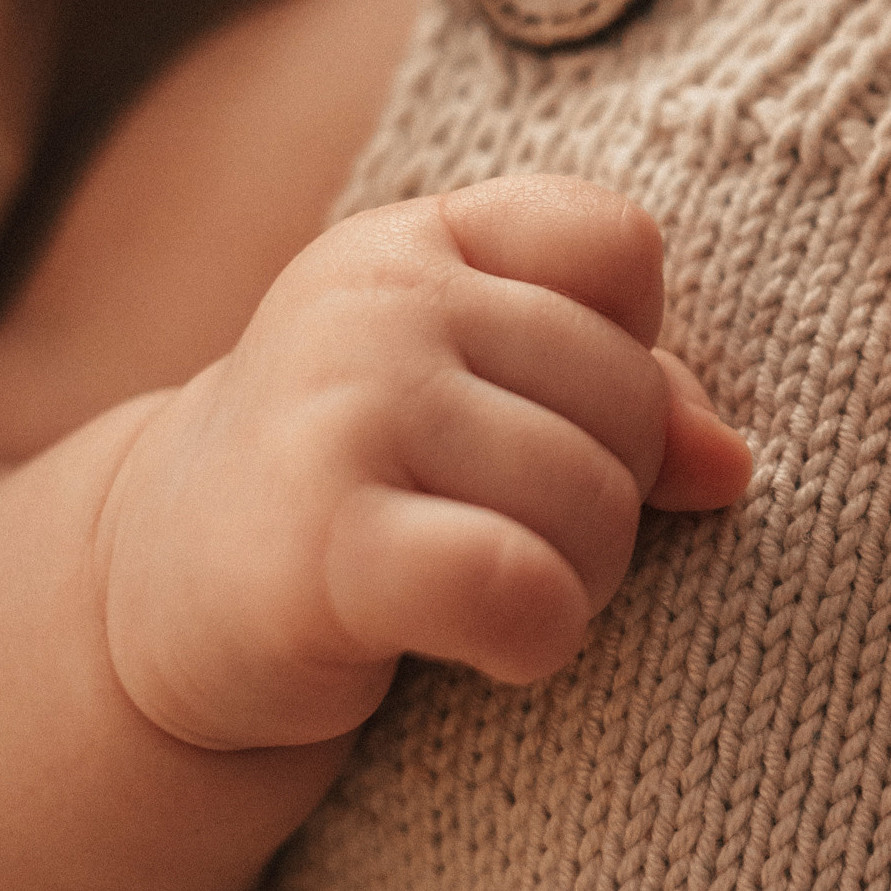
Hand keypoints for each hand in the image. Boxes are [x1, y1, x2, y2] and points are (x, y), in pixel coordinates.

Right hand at [96, 176, 749, 749]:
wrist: (160, 599)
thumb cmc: (361, 483)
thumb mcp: (482, 398)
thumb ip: (624, 393)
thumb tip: (731, 465)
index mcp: (418, 244)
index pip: (617, 247)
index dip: (627, 355)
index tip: (548, 421)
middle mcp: (375, 306)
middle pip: (630, 397)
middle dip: (611, 498)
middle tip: (514, 539)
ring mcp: (343, 415)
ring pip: (594, 504)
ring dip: (577, 582)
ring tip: (489, 591)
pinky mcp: (323, 547)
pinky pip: (520, 587)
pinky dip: (539, 638)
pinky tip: (487, 646)